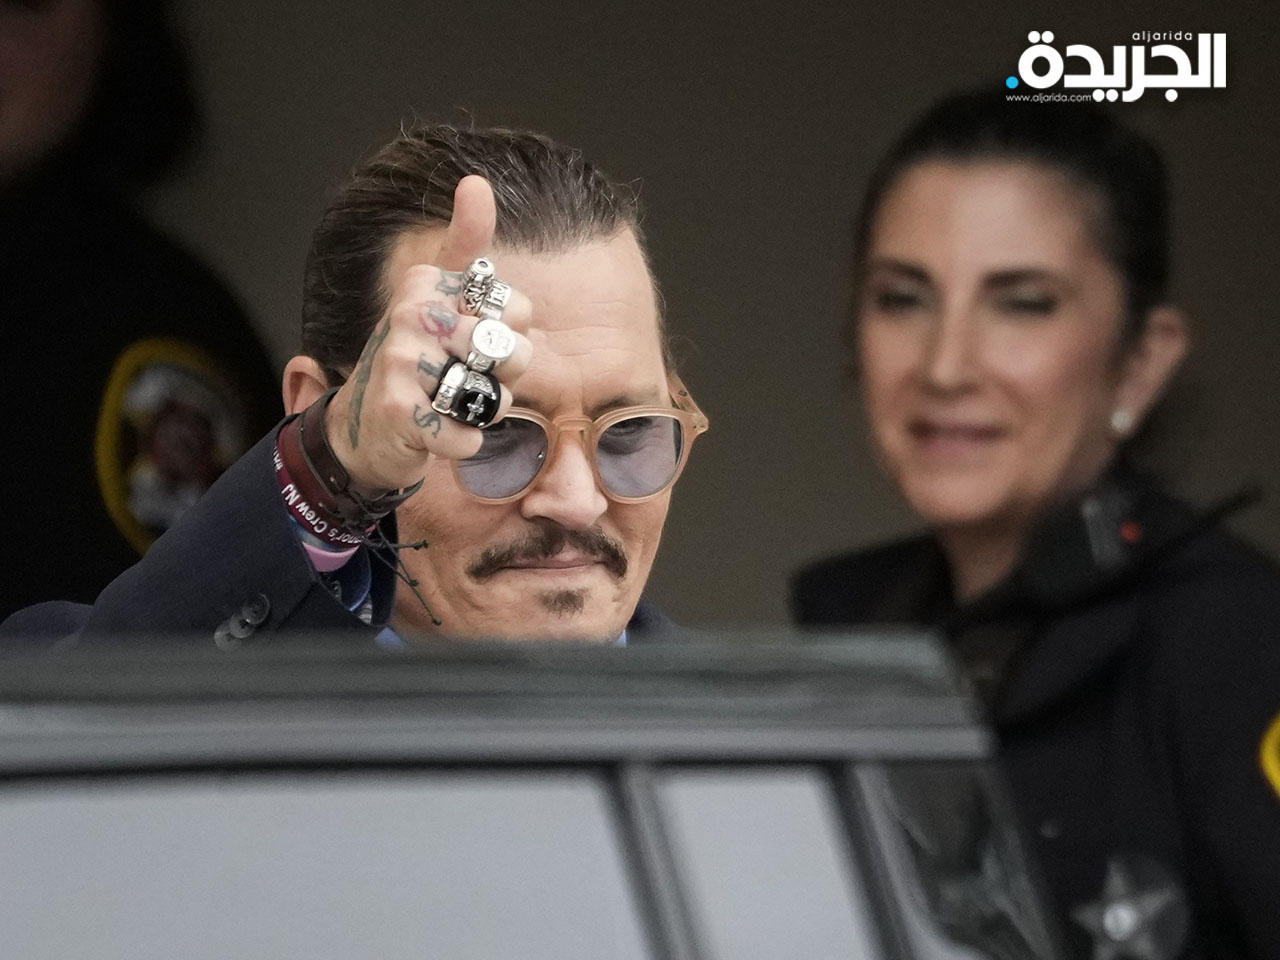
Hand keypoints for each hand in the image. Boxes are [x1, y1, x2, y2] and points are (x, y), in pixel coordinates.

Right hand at [323, 176, 533, 493]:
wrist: (364, 429)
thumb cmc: (416, 361)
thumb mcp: (438, 298)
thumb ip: (464, 245)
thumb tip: (476, 182)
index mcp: (426, 283)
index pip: (519, 311)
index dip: (511, 337)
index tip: (471, 344)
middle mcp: (410, 314)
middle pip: (511, 352)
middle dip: (502, 380)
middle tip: (466, 383)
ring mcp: (402, 362)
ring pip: (492, 396)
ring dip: (482, 413)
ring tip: (451, 406)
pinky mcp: (400, 412)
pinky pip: (467, 436)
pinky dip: (462, 444)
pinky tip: (440, 434)